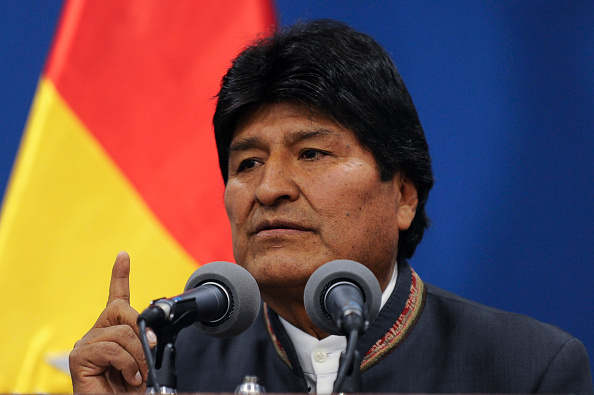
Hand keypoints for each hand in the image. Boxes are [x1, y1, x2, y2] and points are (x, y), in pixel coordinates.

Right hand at [69, 251, 156, 392]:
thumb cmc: (131, 389)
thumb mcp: (144, 360)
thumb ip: (143, 340)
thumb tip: (148, 331)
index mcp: (113, 332)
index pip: (116, 298)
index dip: (120, 275)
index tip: (123, 255)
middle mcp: (96, 334)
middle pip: (122, 310)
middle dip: (141, 329)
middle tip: (149, 350)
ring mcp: (86, 344)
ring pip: (122, 333)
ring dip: (138, 356)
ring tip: (136, 375)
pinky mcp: (79, 357)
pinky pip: (112, 348)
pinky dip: (128, 364)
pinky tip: (127, 377)